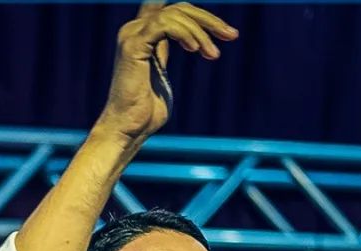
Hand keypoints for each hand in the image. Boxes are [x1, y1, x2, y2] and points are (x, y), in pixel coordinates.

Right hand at [95, 2, 237, 143]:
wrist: (128, 129)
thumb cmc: (145, 112)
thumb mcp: (161, 74)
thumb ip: (167, 53)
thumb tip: (190, 43)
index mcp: (142, 35)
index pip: (174, 10)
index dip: (199, 14)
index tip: (226, 32)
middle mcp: (134, 30)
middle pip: (179, 8)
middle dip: (209, 20)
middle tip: (232, 36)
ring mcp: (132, 36)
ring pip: (175, 14)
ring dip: (200, 32)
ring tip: (212, 55)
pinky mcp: (132, 45)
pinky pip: (165, 25)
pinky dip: (185, 34)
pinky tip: (195, 50)